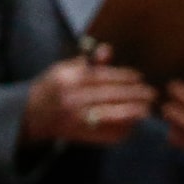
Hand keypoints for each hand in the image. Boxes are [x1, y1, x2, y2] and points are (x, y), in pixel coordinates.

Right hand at [22, 48, 157, 147]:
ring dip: (132, 112)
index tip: (140, 78)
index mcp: (69, 79)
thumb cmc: (52, 88)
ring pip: (110, 114)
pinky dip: (122, 128)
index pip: (104, 77)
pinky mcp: (79, 133)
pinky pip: (106, 132)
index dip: (125, 77)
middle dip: (135, 94)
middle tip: (152, 93)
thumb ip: (89, 62)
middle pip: (111, 95)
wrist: (30, 115)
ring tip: (147, 109)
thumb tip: (108, 50)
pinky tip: (133, 122)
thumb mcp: (65, 69)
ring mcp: (75, 118)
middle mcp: (72, 98)